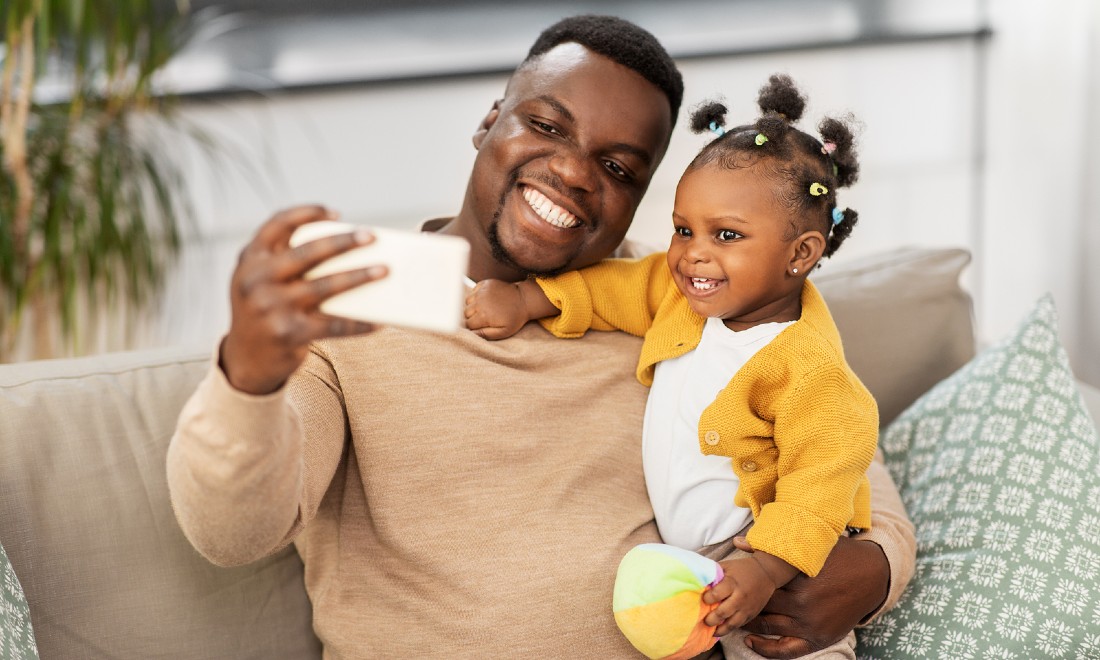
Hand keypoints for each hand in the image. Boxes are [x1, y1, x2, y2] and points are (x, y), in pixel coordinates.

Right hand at [221, 205, 387, 393]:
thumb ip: (285, 259)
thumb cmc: (265, 308)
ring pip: (326, 287)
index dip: (307, 213)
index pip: (278, 224)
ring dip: (360, 277)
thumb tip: (345, 246)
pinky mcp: (289, 334)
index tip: (336, 213)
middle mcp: (256, 280)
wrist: (246, 359)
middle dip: (344, 242)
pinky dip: (359, 323)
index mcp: (250, 259)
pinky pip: (334, 325)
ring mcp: (272, 308)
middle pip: (308, 253)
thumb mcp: (260, 279)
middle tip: (371, 236)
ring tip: (384, 270)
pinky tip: (379, 321)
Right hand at [464, 279, 527, 338]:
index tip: (483, 325)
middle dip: (473, 317)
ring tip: (485, 308)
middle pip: (466, 313)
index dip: (474, 327)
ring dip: (473, 306)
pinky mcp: (485, 283)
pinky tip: (486, 299)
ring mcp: (481, 291)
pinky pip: (473, 291)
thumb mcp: (504, 331)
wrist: (524, 299)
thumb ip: (486, 334)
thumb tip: (472, 334)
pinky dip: (476, 296)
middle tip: (485, 317)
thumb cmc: (515, 317)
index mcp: (483, 316)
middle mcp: (479, 302)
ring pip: (467, 302)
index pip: (468, 324)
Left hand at [703, 556, 776, 633]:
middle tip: (703, 619)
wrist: (766, 574)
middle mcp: (740, 597)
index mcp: (732, 583)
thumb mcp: (727, 566)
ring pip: (730, 624)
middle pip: (722, 613)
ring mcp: (746, 608)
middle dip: (710, 619)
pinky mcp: (751, 615)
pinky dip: (727, 630)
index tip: (703, 599)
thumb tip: (696, 581)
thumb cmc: (742, 569)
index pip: (716, 595)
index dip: (707, 598)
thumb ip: (713, 574)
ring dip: (718, 629)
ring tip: (709, 629)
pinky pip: (738, 626)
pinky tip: (718, 631)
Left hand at [731, 536, 889, 658]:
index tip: (726, 585)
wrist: (872, 576)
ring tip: (733, 617)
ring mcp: (810, 624)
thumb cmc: (837, 556)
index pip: (760, 585)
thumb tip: (737, 543)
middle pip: (761, 606)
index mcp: (798, 579)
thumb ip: (773, 550)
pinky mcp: (818, 639)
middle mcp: (802, 604)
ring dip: (749, 624)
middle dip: (742, 604)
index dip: (740, 586)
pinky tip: (750, 642)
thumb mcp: (809, 548)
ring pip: (769, 627)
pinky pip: (786, 650)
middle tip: (723, 602)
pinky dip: (766, 649)